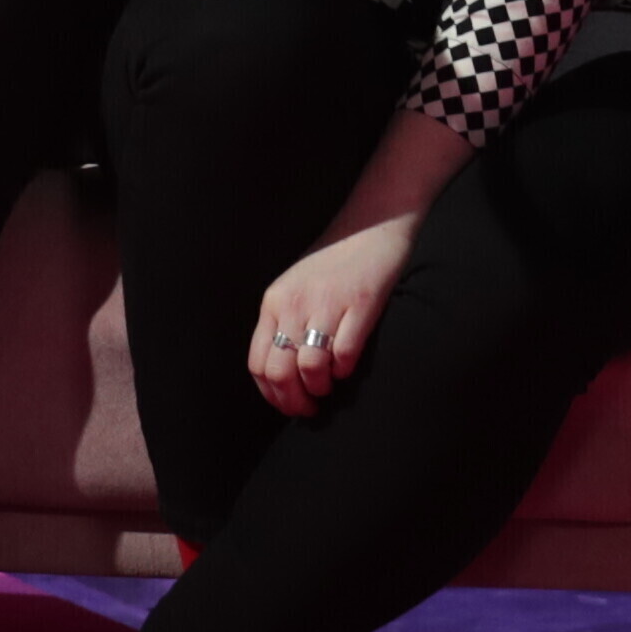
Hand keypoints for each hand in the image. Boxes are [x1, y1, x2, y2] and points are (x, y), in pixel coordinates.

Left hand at [250, 213, 418, 416]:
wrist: (373, 223)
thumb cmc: (334, 262)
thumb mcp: (295, 287)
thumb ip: (283, 322)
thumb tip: (281, 374)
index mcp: (274, 302)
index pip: (258, 363)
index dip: (272, 394)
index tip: (289, 405)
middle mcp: (295, 303)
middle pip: (280, 371)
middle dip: (295, 401)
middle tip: (311, 408)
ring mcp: (327, 302)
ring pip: (310, 366)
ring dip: (321, 387)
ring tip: (330, 385)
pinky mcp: (360, 302)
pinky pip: (345, 352)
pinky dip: (346, 369)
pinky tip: (349, 366)